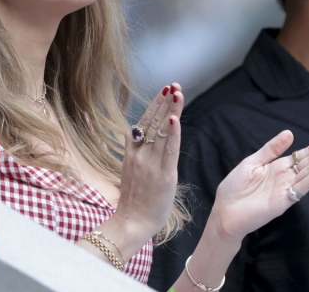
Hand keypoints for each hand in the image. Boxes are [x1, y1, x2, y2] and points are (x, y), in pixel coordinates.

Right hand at [111, 83, 183, 244]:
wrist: (131, 223)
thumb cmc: (135, 201)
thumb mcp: (131, 171)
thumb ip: (137, 153)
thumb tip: (142, 138)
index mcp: (132, 153)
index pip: (144, 123)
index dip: (154, 106)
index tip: (163, 91)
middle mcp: (140, 154)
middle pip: (154, 122)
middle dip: (164, 102)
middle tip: (173, 85)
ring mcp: (151, 164)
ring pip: (162, 131)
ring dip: (171, 110)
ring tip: (177, 93)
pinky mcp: (163, 175)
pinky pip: (169, 150)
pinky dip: (173, 133)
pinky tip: (175, 119)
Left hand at [208, 130, 308, 245]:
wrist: (224, 212)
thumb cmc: (234, 188)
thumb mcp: (252, 162)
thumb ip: (271, 149)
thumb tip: (289, 132)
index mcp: (278, 167)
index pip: (303, 154)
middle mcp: (286, 177)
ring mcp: (287, 189)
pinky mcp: (284, 201)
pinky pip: (301, 188)